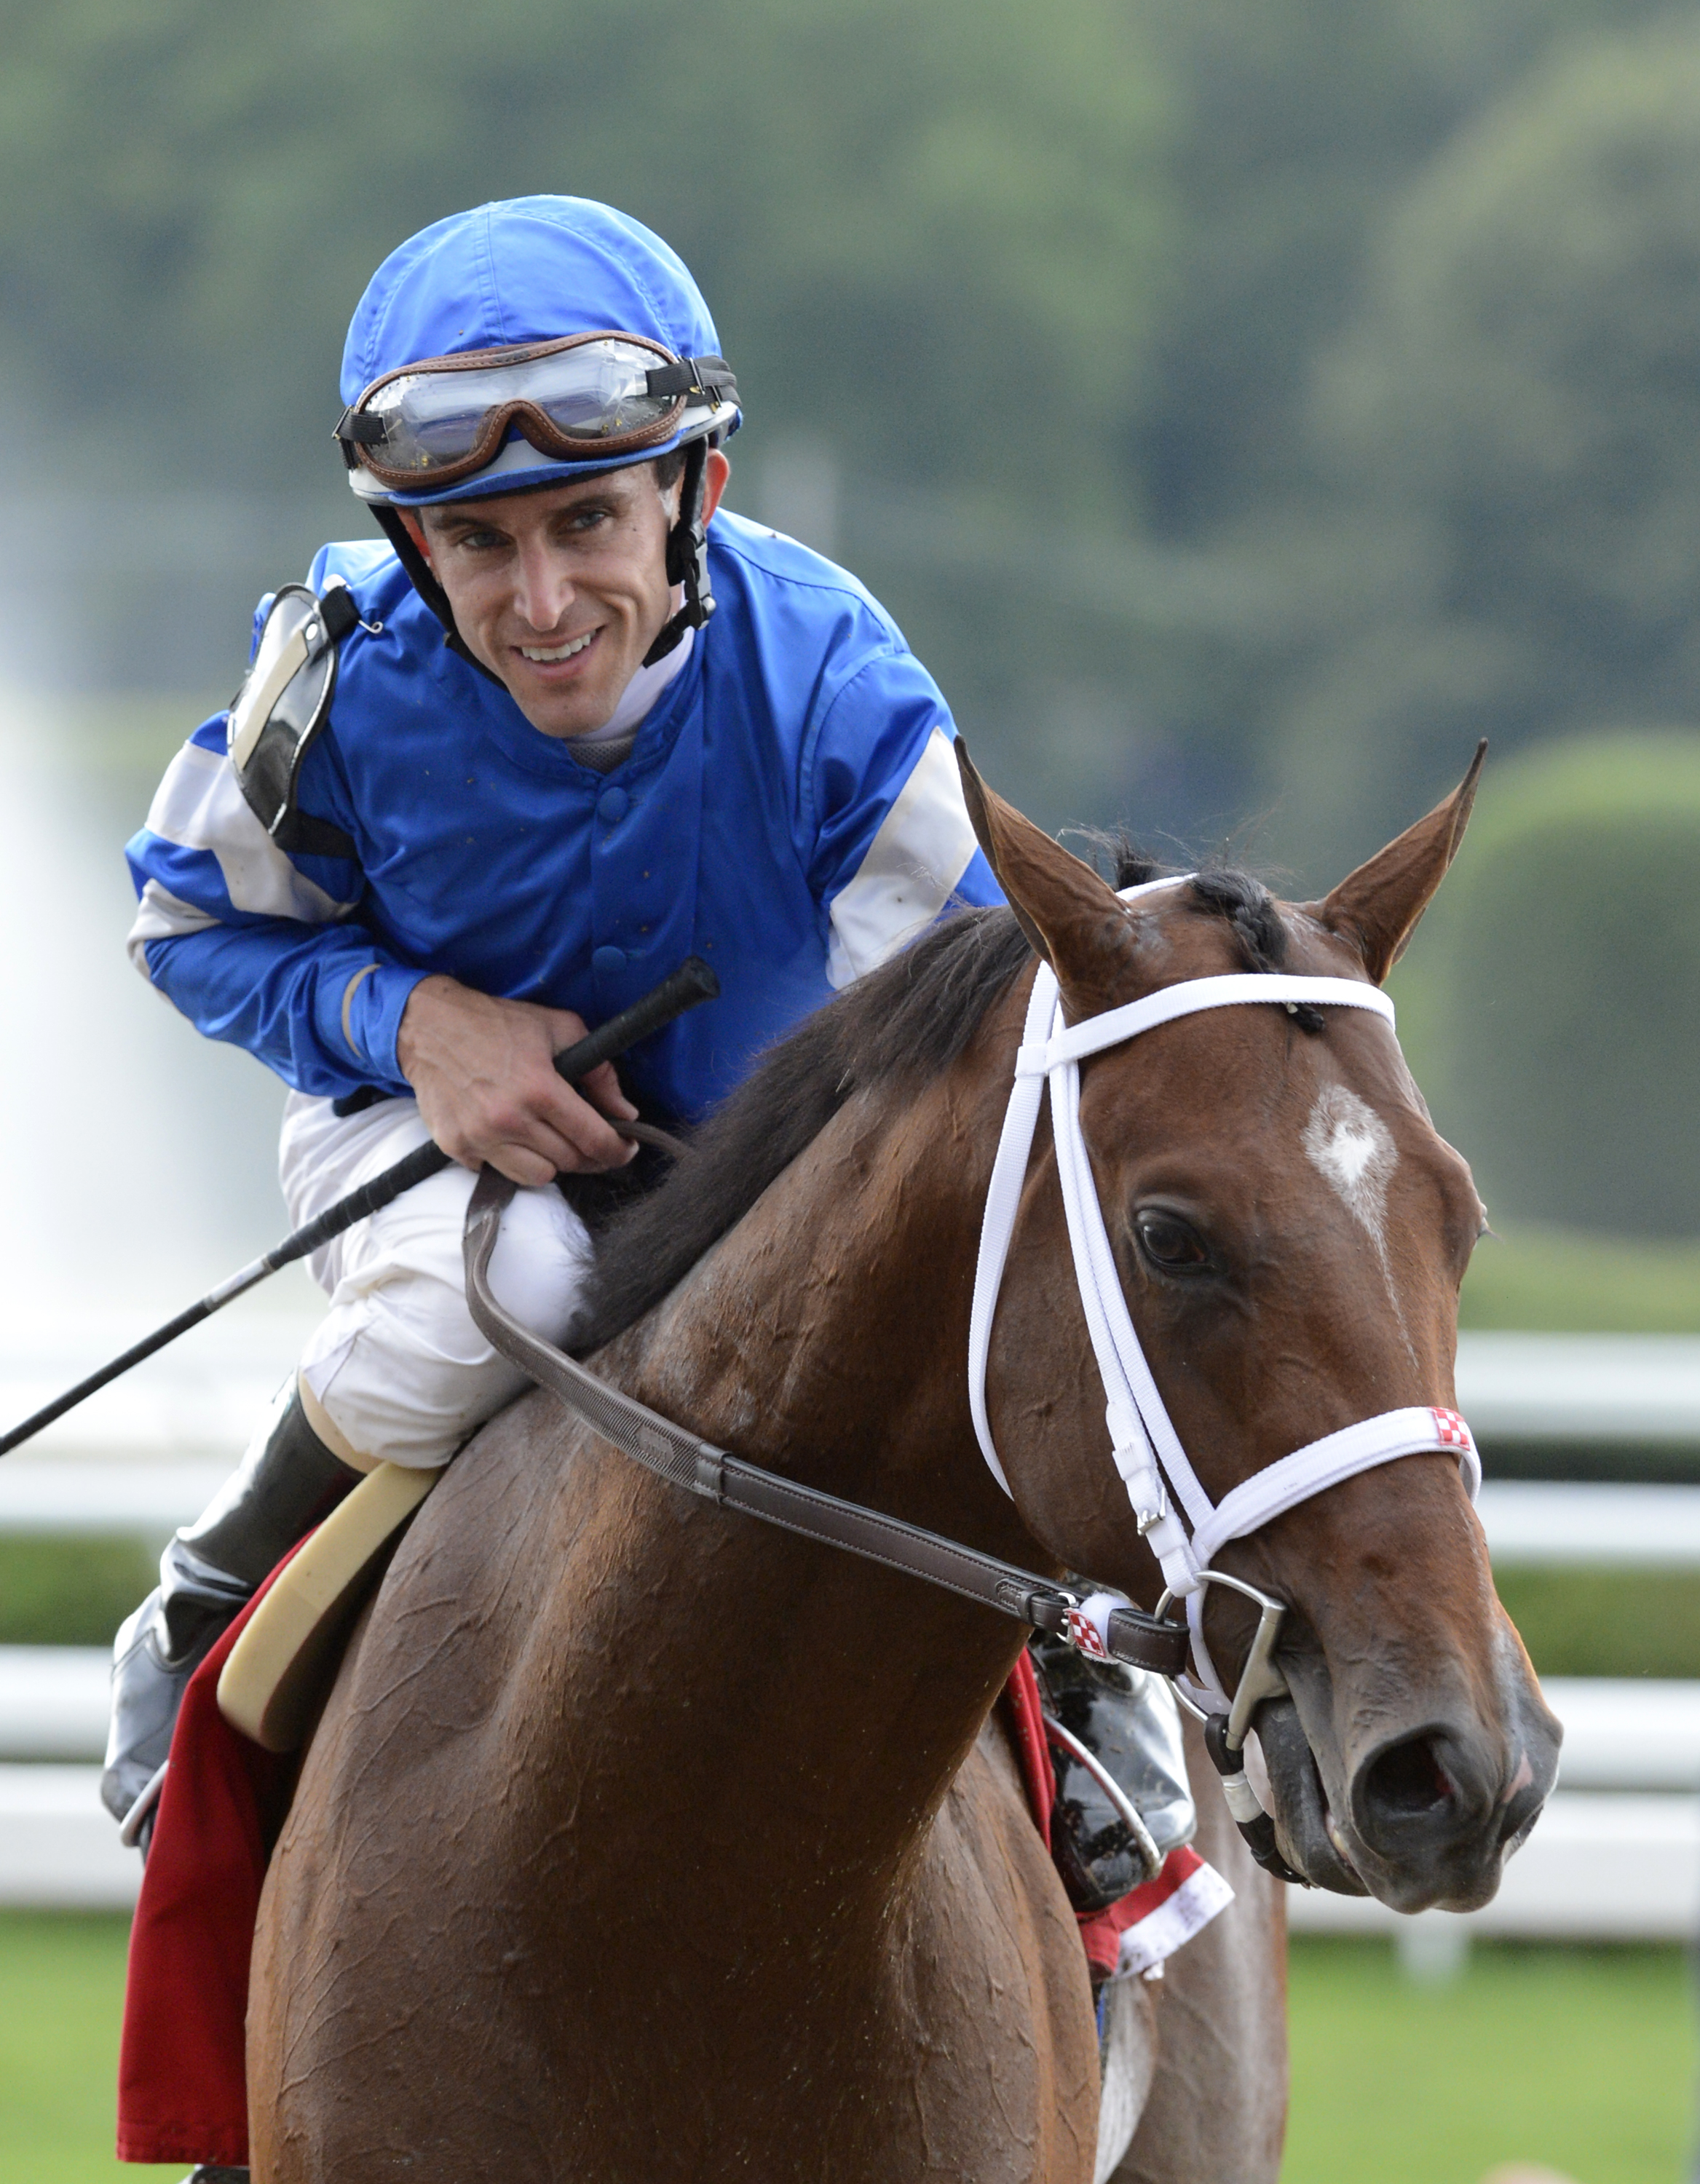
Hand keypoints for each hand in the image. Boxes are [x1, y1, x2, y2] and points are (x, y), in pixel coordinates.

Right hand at [395, 976, 638, 1186]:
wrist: (428, 1027)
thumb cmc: (498, 1024)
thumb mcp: (559, 1029)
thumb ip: (600, 1072)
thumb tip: (626, 1111)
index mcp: (540, 1089)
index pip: (593, 1139)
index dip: (617, 1150)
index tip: (626, 1148)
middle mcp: (509, 1119)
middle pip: (570, 1161)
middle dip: (590, 1154)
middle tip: (591, 1140)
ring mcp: (480, 1137)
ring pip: (538, 1176)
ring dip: (552, 1161)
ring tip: (550, 1138)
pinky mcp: (457, 1147)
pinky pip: (499, 1171)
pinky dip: (512, 1160)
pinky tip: (512, 1135)